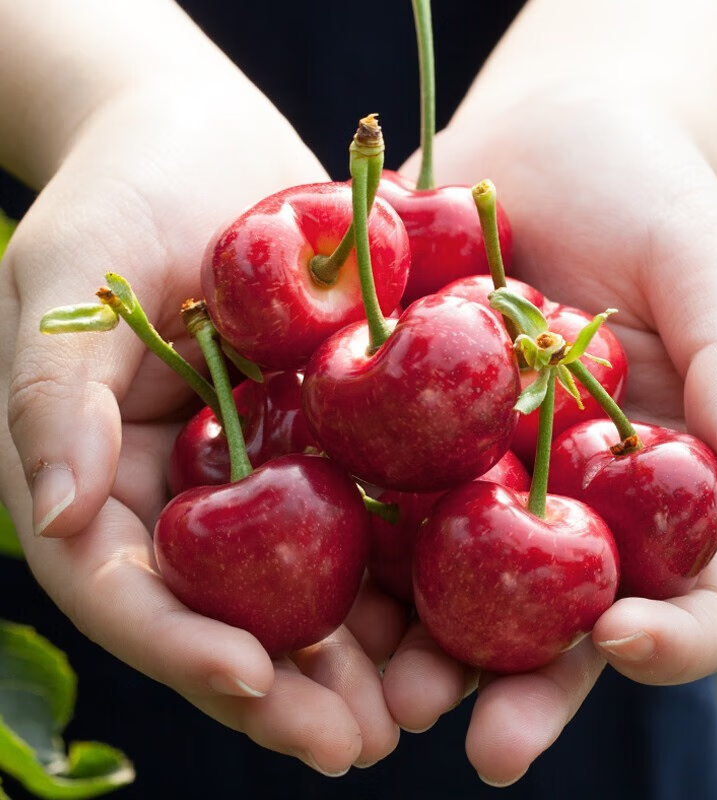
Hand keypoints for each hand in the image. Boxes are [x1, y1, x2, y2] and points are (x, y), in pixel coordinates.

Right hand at [0, 75, 403, 773]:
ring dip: (362, 652)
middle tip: (357, 742)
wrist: (205, 139)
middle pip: (235, 611)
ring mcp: (268, 468)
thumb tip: (52, 521)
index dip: (184, 648)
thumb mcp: (64, 285)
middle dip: (291, 684)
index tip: (254, 683)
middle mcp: (191, 494)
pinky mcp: (336, 432)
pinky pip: (372, 508)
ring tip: (419, 706)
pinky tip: (459, 607)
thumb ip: (53, 401)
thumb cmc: (118, 197)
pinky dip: (408, 563)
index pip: (134, 590)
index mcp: (111, 480)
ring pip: (312, 582)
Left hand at [382, 87, 716, 784]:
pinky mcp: (396, 441)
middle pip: (548, 624)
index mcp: (650, 488)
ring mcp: (470, 480)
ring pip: (448, 593)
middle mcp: (559, 504)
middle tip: (475, 738)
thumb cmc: (642, 195)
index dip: (661, 639)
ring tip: (383, 696)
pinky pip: (374, 506)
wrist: (536, 148)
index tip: (618, 643)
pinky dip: (348, 554)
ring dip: (418, 653)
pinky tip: (314, 594)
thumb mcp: (700, 262)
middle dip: (516, 687)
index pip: (678, 595)